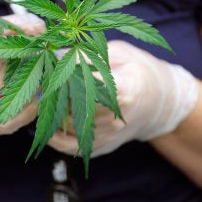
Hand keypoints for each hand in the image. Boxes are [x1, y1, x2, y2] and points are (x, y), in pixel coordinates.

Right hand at [0, 13, 45, 137]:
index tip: (30, 42)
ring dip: (28, 92)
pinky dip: (26, 112)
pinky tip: (33, 98)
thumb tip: (40, 29)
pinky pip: (7, 125)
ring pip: (4, 106)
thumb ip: (5, 27)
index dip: (3, 52)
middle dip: (22, 70)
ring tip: (39, 77)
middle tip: (39, 60)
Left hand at [48, 40, 197, 156]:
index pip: (85, 87)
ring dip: (50, 114)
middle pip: (72, 108)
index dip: (63, 78)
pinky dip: (54, 137)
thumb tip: (56, 55)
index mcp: (123, 90)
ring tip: (42, 99)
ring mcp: (108, 136)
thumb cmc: (138, 71)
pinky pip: (71, 147)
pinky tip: (47, 124)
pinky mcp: (102, 147)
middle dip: (52, 96)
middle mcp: (114, 118)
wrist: (160, 102)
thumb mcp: (119, 53)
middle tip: (41, 83)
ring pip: (67, 127)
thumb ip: (90, 55)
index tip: (50, 69)